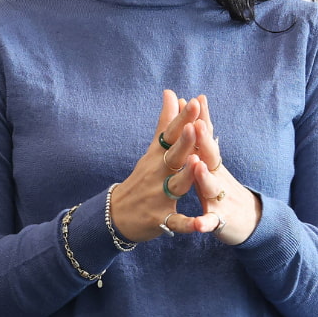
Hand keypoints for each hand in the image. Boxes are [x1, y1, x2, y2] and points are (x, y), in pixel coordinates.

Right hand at [110, 90, 222, 241]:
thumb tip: (171, 92)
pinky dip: (188, 224)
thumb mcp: (152, 150)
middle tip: (195, 126)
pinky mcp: (161, 219)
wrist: (116, 215)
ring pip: (176, 185)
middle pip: (173, 156)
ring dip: (186, 176)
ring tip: (197, 164)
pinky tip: (201, 224)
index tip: (194, 101)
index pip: (170, 134)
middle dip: (184, 142)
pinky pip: (176, 222)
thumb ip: (166, 122)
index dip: (182, 119)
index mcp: (158, 156)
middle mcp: (158, 173)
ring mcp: (158, 196)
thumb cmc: (143, 178)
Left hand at [179, 94, 261, 245]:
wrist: (251, 221)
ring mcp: (221, 198)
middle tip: (196, 124)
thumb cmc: (224, 188)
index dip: (201, 119)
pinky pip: (211, 222)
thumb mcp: (214, 162)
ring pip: (212, 186)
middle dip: (204, 140)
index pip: (207, 138)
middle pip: (211, 156)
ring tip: (197, 165)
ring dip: (204, 176)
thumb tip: (199, 107)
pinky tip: (199, 224)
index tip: (194, 99)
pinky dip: (205, 223)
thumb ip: (206, 136)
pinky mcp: (220, 220)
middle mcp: (218, 177)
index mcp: (212, 163)